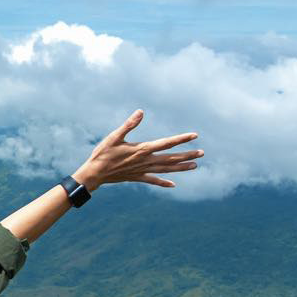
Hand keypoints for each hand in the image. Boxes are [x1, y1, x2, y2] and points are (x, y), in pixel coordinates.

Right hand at [74, 109, 202, 190]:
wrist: (94, 174)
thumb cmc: (102, 154)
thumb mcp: (114, 137)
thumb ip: (129, 124)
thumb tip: (141, 112)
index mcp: (142, 149)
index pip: (166, 143)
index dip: (181, 139)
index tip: (194, 135)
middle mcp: (145, 161)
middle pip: (171, 158)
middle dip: (187, 155)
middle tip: (202, 153)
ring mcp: (142, 170)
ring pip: (166, 169)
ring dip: (181, 168)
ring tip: (194, 166)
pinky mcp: (137, 177)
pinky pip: (153, 180)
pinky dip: (163, 182)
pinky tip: (173, 185)